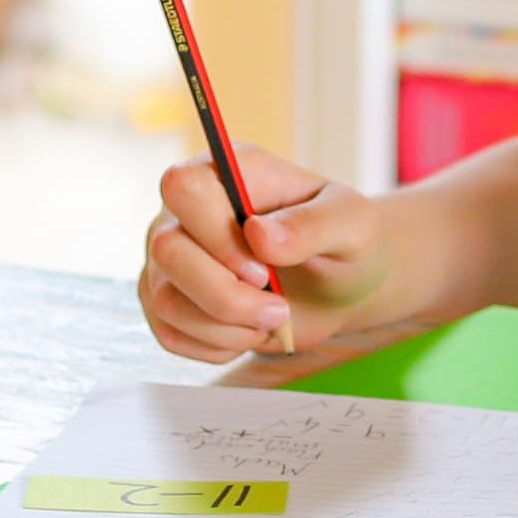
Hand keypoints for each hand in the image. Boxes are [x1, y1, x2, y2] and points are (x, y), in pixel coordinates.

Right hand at [139, 144, 392, 368]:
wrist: (338, 286)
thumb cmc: (343, 242)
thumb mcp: (351, 225)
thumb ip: (313, 224)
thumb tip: (259, 234)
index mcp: (228, 172)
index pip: (185, 188)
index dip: (217, 235)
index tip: (264, 269)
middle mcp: (185, 212)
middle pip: (168, 251)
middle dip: (227, 295)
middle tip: (279, 308)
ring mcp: (169, 258)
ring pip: (166, 300)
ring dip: (227, 326)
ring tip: (274, 319)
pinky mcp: (166, 300)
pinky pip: (169, 333)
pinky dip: (217, 345)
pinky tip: (251, 331)